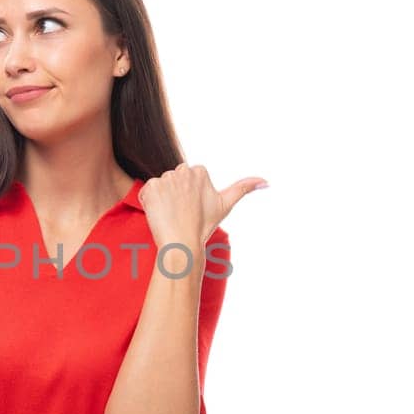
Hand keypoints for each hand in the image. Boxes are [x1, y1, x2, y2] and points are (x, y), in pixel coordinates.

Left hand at [138, 163, 267, 250]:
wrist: (182, 243)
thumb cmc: (203, 226)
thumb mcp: (226, 204)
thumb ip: (244, 188)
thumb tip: (267, 182)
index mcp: (199, 170)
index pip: (186, 178)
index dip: (187, 195)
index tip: (191, 208)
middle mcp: (182, 170)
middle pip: (173, 180)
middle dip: (174, 195)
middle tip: (181, 213)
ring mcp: (164, 178)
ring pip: (160, 186)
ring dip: (162, 199)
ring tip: (171, 214)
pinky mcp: (149, 187)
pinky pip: (147, 192)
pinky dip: (150, 203)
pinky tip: (159, 214)